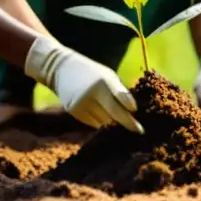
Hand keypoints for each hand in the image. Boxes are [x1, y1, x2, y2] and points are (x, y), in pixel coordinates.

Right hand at [24, 37, 142, 133]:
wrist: (61, 69)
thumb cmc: (91, 73)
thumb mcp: (107, 75)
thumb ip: (118, 91)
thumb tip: (132, 113)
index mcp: (104, 80)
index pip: (120, 95)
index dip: (129, 105)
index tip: (136, 112)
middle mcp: (92, 92)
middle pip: (114, 114)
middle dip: (127, 123)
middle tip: (140, 131)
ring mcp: (82, 103)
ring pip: (104, 122)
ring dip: (114, 123)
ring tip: (119, 122)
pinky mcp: (75, 112)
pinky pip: (94, 123)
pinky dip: (101, 123)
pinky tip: (103, 119)